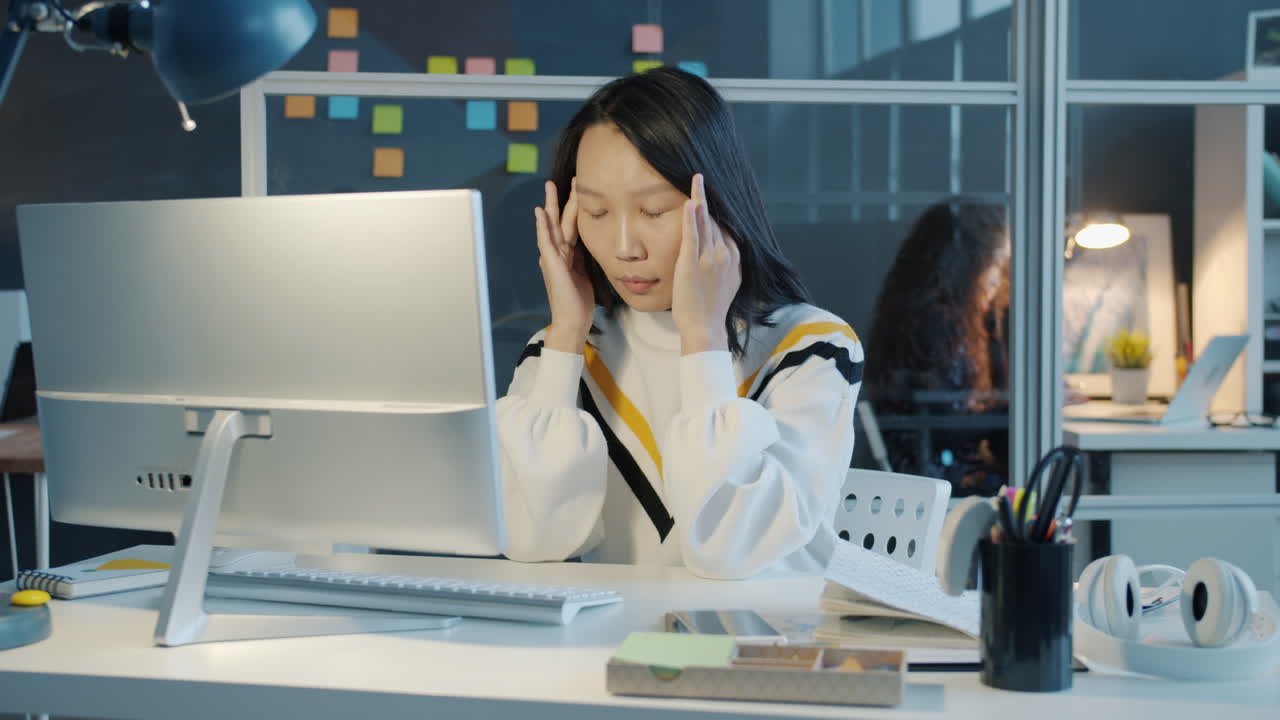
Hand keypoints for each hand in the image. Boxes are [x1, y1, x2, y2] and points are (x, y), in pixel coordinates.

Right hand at [534, 179, 593, 353]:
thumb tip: (593, 243)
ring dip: (551, 205)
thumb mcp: (585, 274)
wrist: (572, 321)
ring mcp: (552, 258)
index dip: (576, 208)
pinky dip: (542, 226)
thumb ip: (584, 258)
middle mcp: (556, 253)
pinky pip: (546, 241)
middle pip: (560, 221)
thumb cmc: (579, 302)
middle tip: (563, 179)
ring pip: (552, 225)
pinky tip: (540, 212)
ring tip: (550, 186)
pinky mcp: (551, 264)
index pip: (571, 226)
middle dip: (562, 200)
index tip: (580, 191)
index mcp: (566, 255)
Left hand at [672, 173, 740, 353]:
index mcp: (733, 257)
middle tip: (699, 177)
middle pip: (715, 221)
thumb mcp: (728, 281)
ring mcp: (709, 258)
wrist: (706, 327)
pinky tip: (691, 202)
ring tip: (696, 179)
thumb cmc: (712, 308)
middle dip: (707, 198)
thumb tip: (724, 251)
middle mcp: (724, 254)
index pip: (724, 227)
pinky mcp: (692, 264)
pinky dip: (692, 218)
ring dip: (700, 199)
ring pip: (705, 223)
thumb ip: (726, 263)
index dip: (715, 211)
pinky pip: (692, 236)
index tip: (708, 194)